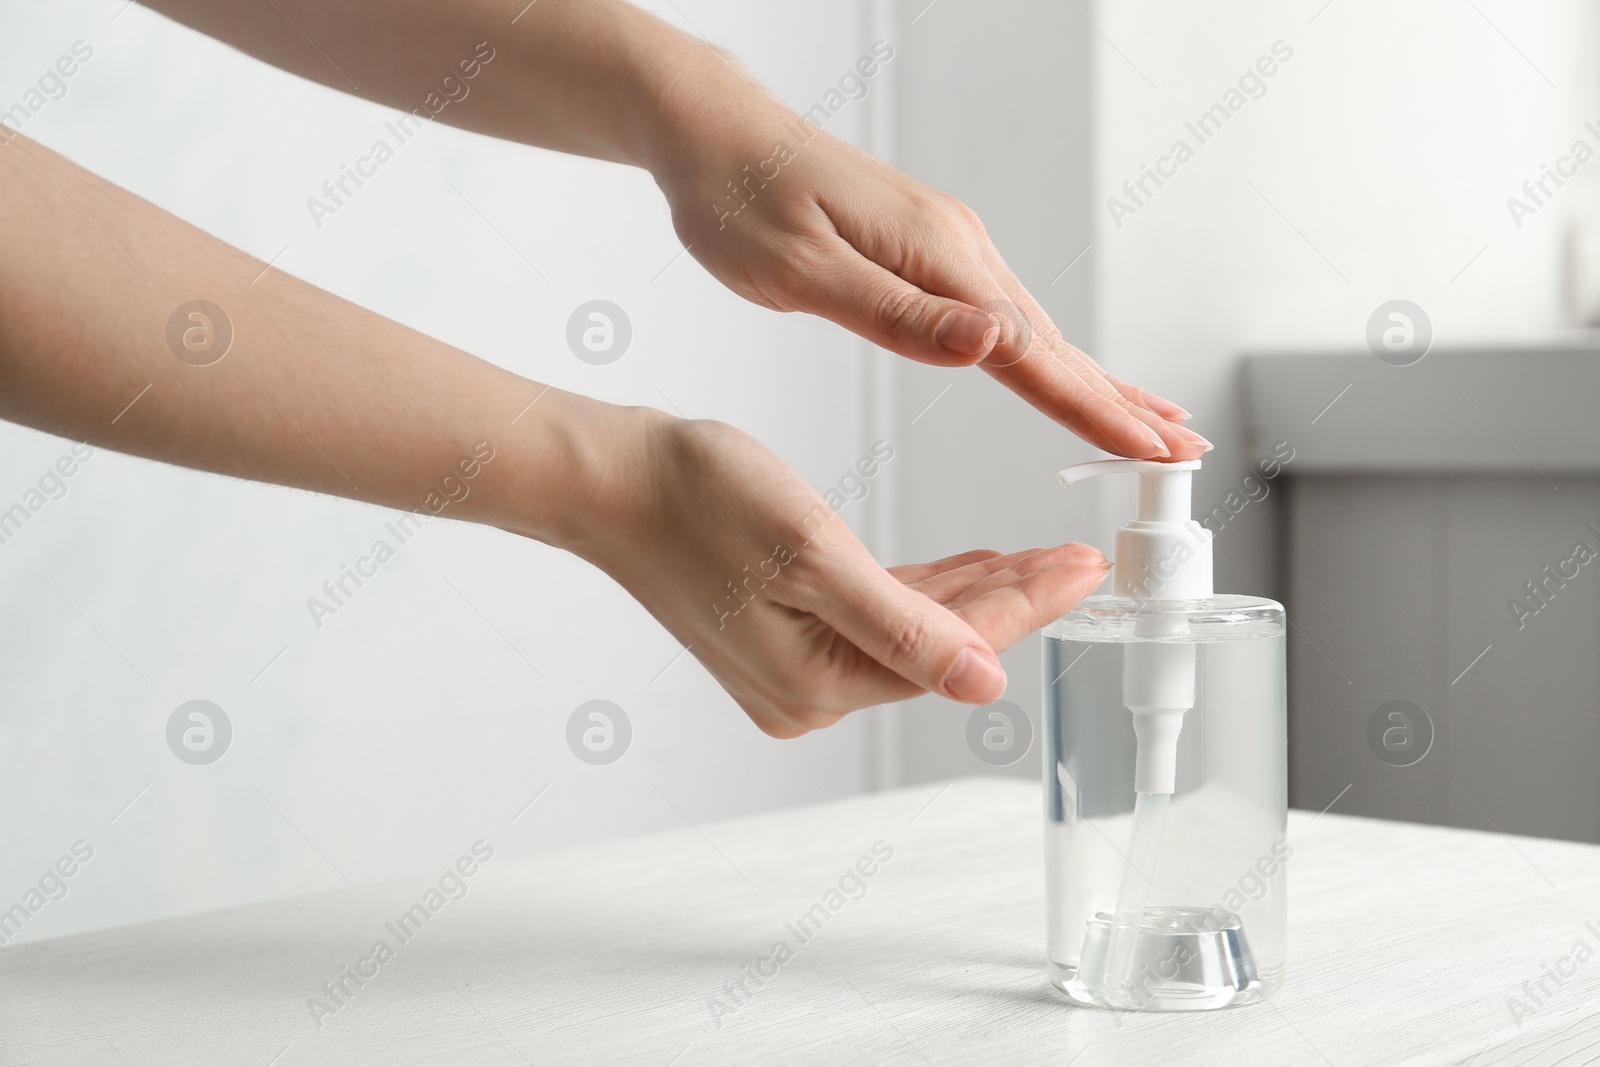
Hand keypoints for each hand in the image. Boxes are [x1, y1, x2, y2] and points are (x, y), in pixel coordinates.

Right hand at [571, 410, 1111, 736]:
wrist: (613, 482)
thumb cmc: (697, 501)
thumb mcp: (814, 555)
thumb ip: (904, 626)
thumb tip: (983, 683)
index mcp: (816, 684)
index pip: (953, 649)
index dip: (1028, 607)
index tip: (1084, 569)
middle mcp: (806, 694)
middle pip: (938, 647)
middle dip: (1014, 602)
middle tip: (1080, 560)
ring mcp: (791, 670)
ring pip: (911, 631)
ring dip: (975, 595)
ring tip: (1039, 560)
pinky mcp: (782, 638)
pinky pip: (874, 619)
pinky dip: (925, 592)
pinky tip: (966, 569)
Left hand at [649, 94, 1209, 461]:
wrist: (716, 134)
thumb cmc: (740, 202)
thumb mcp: (804, 272)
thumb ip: (898, 315)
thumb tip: (992, 345)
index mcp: (934, 255)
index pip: (1031, 352)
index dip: (1093, 408)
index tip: (1149, 447)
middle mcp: (957, 244)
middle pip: (1053, 341)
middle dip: (1120, 401)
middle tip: (1182, 447)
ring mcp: (949, 243)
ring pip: (1037, 328)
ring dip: (1095, 380)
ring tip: (1149, 420)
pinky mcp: (930, 247)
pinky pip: (1006, 311)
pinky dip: (1048, 351)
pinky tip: (1062, 367)